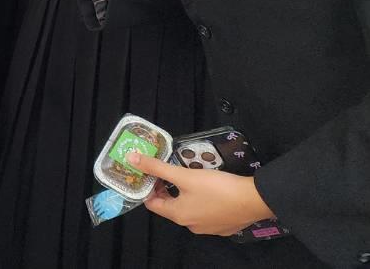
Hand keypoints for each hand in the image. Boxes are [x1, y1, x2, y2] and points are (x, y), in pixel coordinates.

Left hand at [128, 153, 274, 236]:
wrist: (255, 200)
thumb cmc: (216, 188)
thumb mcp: (184, 175)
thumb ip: (158, 167)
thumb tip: (132, 160)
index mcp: (178, 215)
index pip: (152, 203)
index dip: (147, 187)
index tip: (148, 172)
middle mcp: (191, 226)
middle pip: (170, 206)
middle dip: (165, 188)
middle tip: (165, 170)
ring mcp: (209, 228)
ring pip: (188, 209)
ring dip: (183, 194)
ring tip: (186, 176)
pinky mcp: (224, 225)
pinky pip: (205, 212)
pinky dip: (200, 201)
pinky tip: (208, 189)